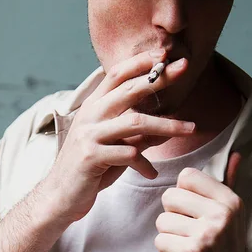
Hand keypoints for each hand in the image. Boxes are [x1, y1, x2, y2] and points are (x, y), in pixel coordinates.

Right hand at [44, 50, 194, 223]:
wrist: (60, 196)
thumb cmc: (91, 169)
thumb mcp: (116, 147)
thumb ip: (138, 135)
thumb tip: (168, 127)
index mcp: (94, 106)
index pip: (117, 74)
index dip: (140, 62)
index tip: (165, 55)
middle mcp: (90, 115)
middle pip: (129, 90)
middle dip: (159, 78)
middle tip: (184, 68)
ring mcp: (89, 134)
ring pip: (135, 122)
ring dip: (167, 125)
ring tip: (191, 128)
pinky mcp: (91, 156)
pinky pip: (129, 155)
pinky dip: (145, 165)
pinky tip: (152, 174)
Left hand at [155, 152, 251, 251]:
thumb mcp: (232, 217)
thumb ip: (230, 183)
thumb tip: (235, 154)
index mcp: (231, 200)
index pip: (187, 176)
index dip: (182, 197)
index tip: (195, 216)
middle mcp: (223, 213)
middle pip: (170, 196)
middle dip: (172, 218)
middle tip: (190, 236)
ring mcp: (208, 233)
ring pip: (161, 220)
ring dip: (168, 239)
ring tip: (187, 250)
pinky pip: (159, 241)